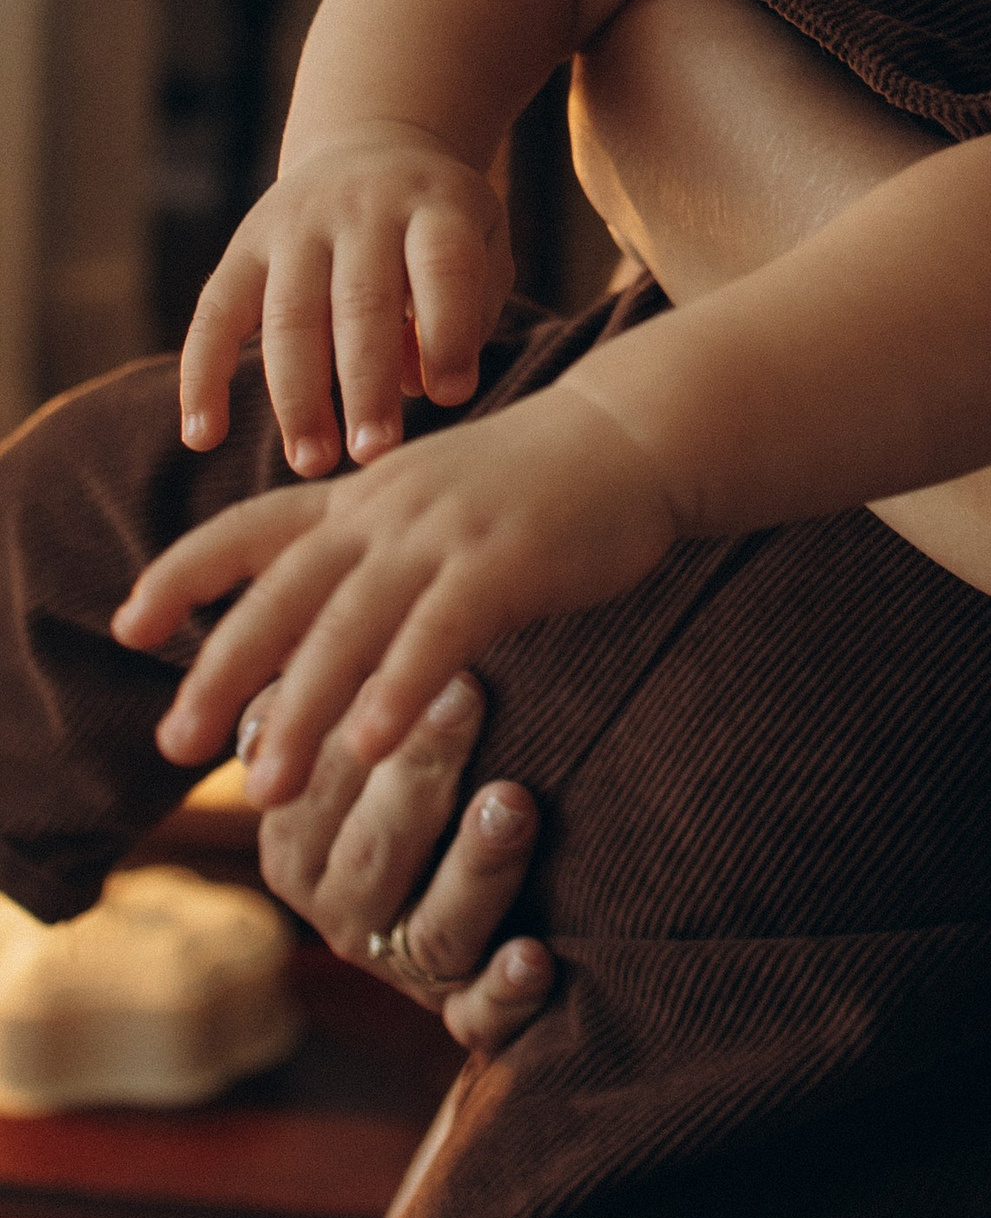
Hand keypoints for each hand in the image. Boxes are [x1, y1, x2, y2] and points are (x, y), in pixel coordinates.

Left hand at [115, 382, 683, 802]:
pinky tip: (372, 744)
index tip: (129, 624)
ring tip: (267, 786)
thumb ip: (374, 548)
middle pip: (280, 594)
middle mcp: (386, 509)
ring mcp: (443, 533)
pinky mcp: (504, 560)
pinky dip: (399, 688)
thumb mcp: (435, 500)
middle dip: (219, 671)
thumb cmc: (539, 482)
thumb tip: (317, 618)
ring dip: (300, 709)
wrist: (635, 432)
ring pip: (348, 626)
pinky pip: (438, 632)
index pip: (250, 529)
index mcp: (364, 495)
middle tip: (176, 745)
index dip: (183, 574)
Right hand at [179, 122, 513, 470]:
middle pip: (361, 301)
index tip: (453, 397)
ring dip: (297, 398)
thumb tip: (419, 386)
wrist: (375, 141)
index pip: (443, 267)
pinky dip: (201, 377)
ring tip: (312, 463)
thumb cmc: (441, 224)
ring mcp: (296, 225)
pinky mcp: (244, 246)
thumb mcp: (483, 242)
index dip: (448, 332)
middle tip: (373, 455)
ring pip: (288, 316)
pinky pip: (214, 314)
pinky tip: (203, 437)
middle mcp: (362, 209)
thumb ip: (471, 309)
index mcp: (435, 205)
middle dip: (366, 385)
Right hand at [246, 671, 554, 1054]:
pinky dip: (506, 992)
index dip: (366, 727)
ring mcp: (403, 968)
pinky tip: (540, 958)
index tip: (421, 660)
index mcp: (299, 845)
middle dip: (418, 777)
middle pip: (373, 855)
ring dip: (475, 868)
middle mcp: (342, 912)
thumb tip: (307, 601)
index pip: (320, 787)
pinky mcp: (464, 1011)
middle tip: (468, 697)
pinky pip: (478, 1018)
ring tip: (514, 803)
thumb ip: (339, 686)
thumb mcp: (361, 734)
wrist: (483, 883)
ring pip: (432, 930)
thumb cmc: (412, 773)